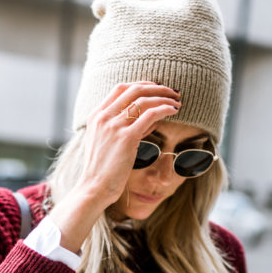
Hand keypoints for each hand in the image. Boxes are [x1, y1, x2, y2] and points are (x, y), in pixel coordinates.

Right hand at [49, 82, 180, 253]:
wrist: (94, 187)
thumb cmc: (102, 170)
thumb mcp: (107, 143)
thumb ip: (123, 128)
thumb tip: (148, 120)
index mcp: (96, 116)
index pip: (121, 89)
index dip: (141, 85)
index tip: (156, 89)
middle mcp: (104, 117)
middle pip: (134, 89)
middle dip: (156, 87)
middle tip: (172, 92)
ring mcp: (114, 126)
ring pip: (144, 100)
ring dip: (164, 97)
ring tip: (177, 102)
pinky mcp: (126, 138)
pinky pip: (150, 115)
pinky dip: (164, 109)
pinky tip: (173, 110)